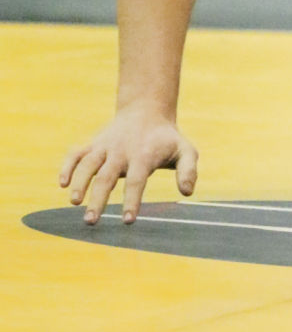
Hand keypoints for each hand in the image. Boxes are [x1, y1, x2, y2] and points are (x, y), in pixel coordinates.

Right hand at [59, 104, 198, 224]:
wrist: (147, 110)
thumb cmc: (167, 139)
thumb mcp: (186, 150)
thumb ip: (189, 170)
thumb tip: (187, 192)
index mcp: (144, 155)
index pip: (137, 180)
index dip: (132, 200)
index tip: (128, 221)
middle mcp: (121, 150)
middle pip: (107, 175)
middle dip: (98, 198)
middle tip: (91, 221)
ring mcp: (105, 146)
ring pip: (88, 163)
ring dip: (79, 182)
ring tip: (75, 203)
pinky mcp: (93, 144)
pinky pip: (76, 153)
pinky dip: (67, 166)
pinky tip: (62, 183)